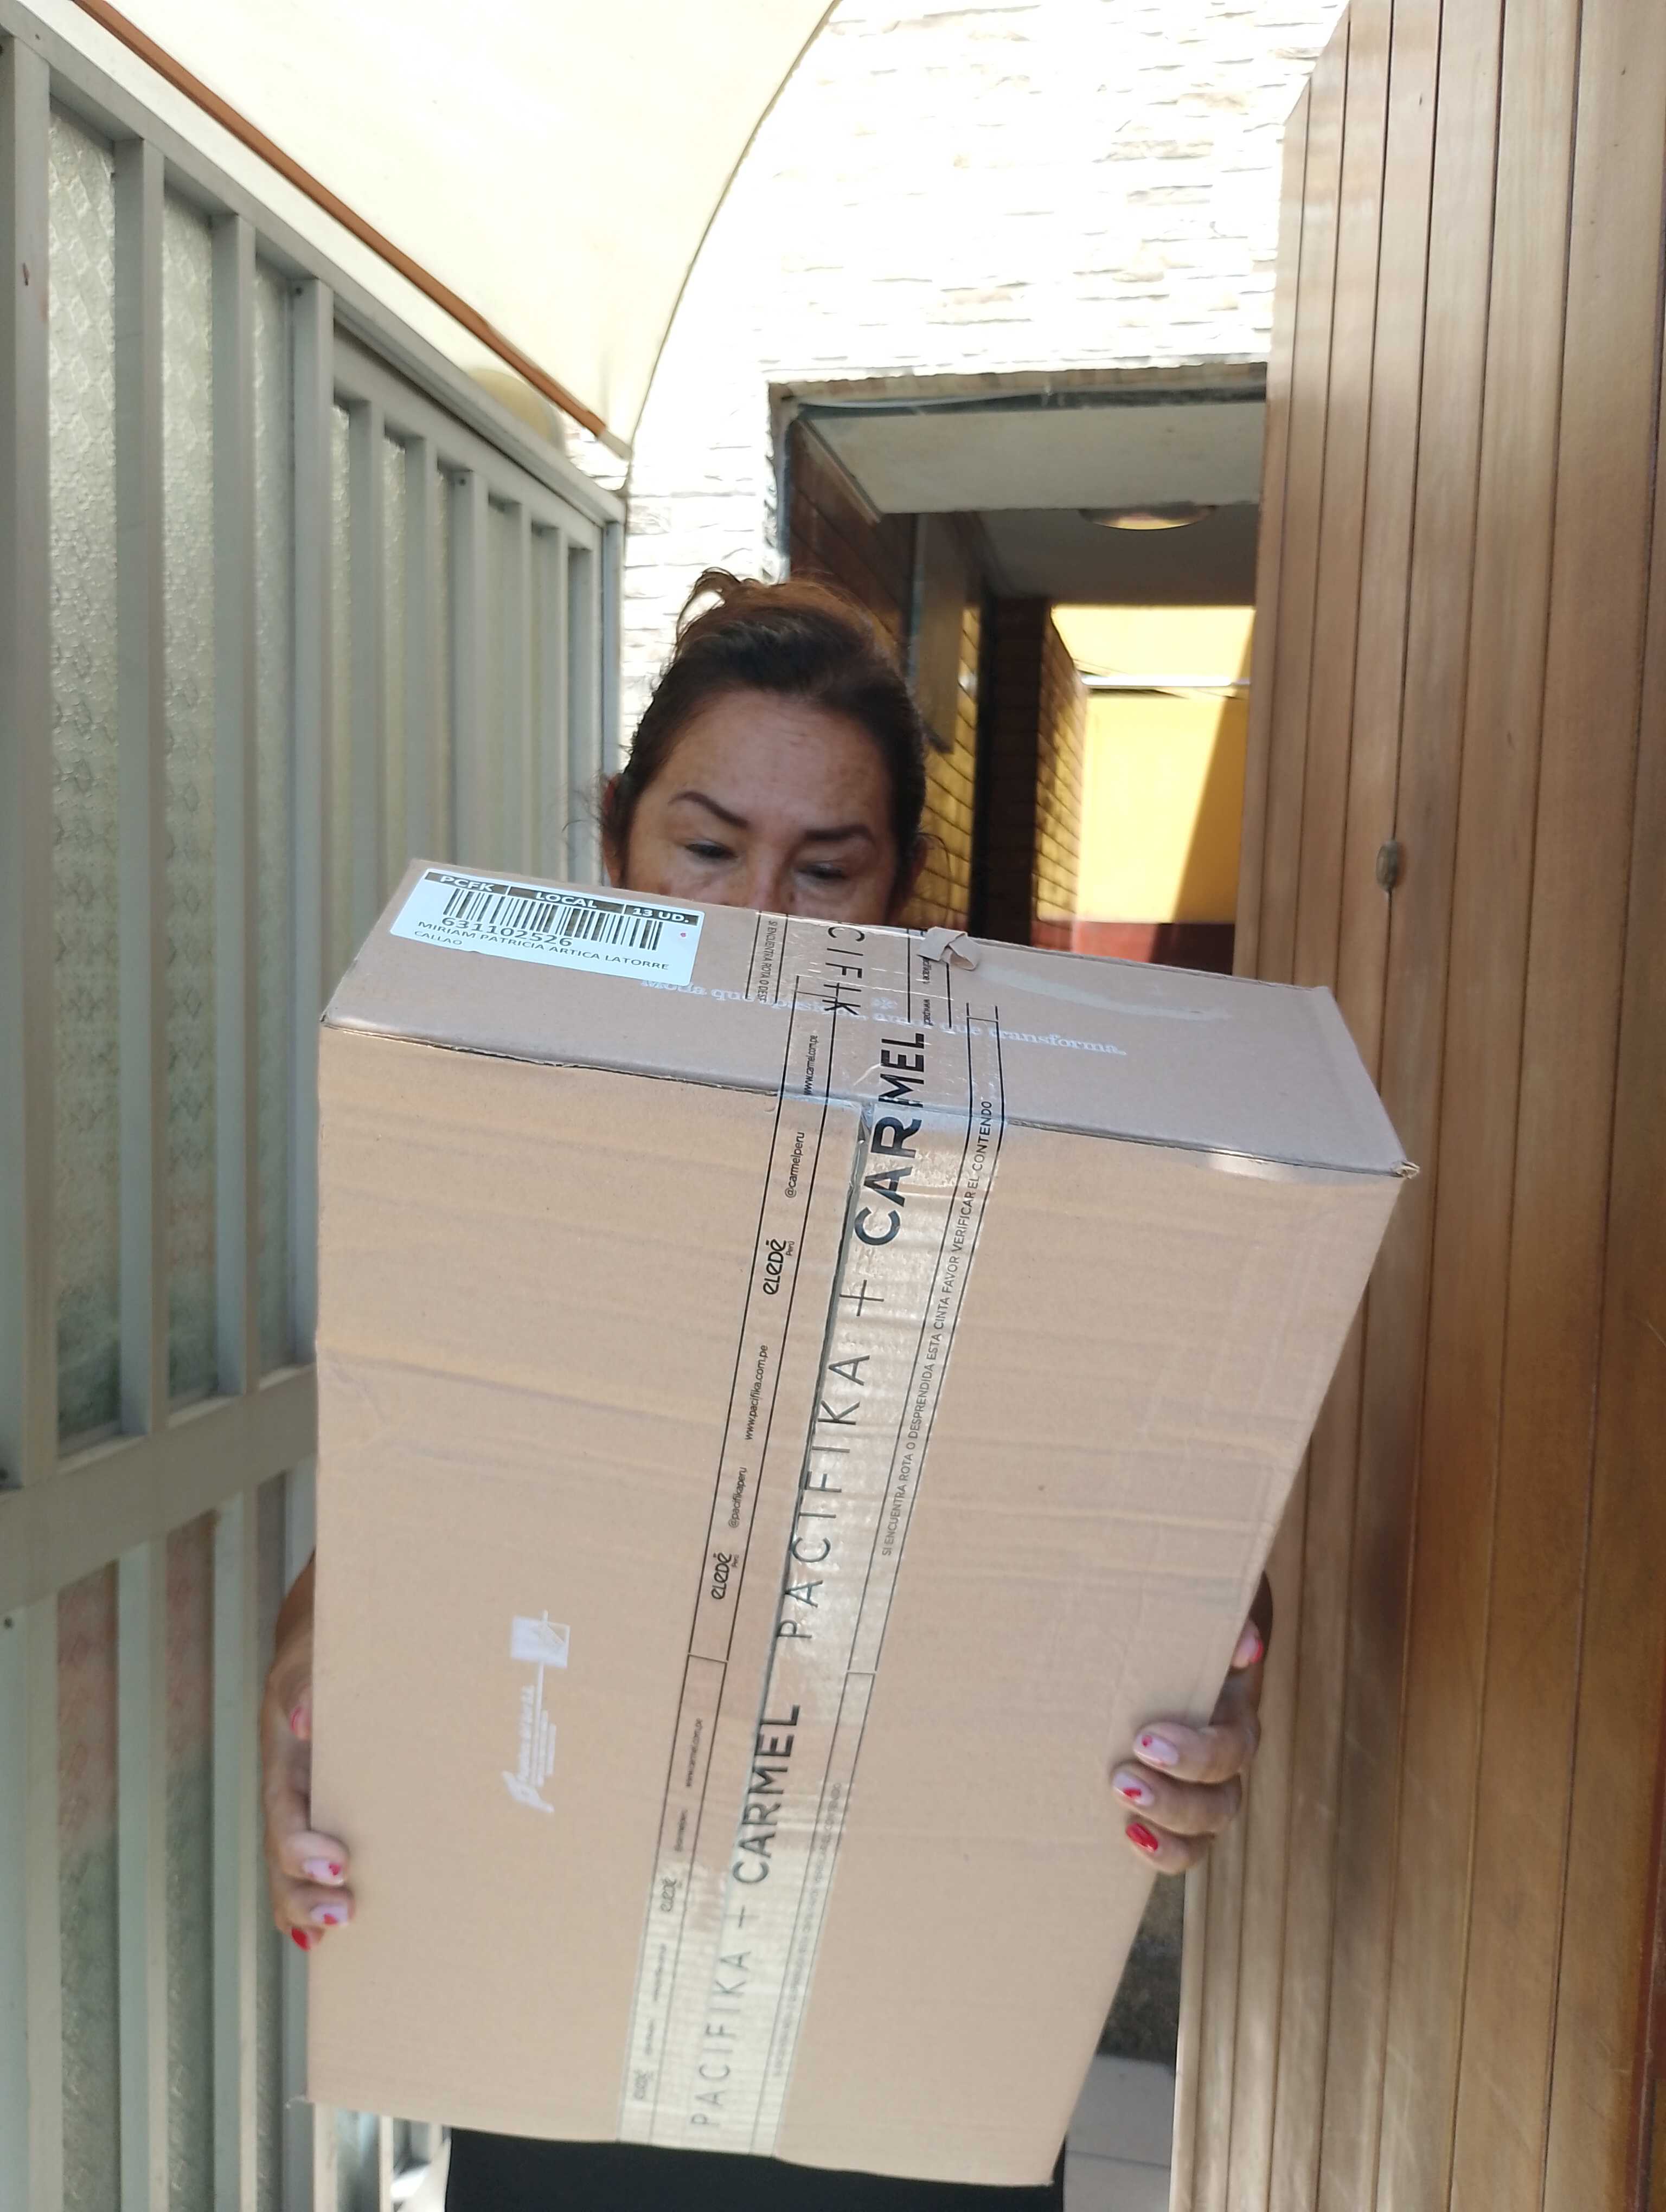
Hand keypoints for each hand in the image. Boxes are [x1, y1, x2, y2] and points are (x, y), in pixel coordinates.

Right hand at [260, 1557, 353, 1950]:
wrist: (328, 1634)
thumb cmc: (326, 1642)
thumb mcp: (312, 1654)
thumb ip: (303, 1683)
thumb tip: (298, 1720)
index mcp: (284, 1753)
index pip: (282, 1809)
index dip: (301, 1846)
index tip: (338, 1863)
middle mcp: (287, 1782)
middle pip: (280, 1850)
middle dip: (302, 1891)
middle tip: (342, 1915)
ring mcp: (302, 1796)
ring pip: (289, 1863)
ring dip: (303, 1903)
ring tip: (331, 1934)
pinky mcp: (325, 1802)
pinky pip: (307, 1857)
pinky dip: (305, 1895)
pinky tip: (315, 1939)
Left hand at [1111, 1573, 1271, 1872]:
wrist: (1168, 1607)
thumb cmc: (1187, 1600)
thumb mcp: (1210, 1598)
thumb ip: (1230, 1617)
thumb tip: (1247, 1645)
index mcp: (1232, 1706)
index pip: (1232, 1747)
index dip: (1199, 1755)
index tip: (1147, 1741)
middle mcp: (1223, 1748)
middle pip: (1221, 1799)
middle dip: (1175, 1799)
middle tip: (1122, 1778)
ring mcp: (1201, 1778)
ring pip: (1205, 1826)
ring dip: (1168, 1826)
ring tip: (1124, 1810)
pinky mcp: (1171, 1789)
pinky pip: (1181, 1839)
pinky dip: (1161, 1848)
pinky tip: (1129, 1837)